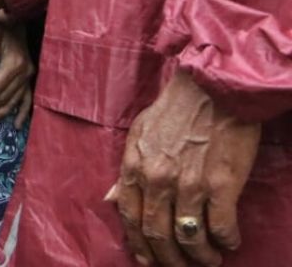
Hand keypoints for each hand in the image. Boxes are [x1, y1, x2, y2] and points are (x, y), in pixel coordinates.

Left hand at [106, 70, 260, 266]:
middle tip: (179, 266)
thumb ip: (125, 169)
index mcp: (134, 166)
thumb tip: (109, 199)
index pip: (129, 216)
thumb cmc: (175, 109)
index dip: (137, 244)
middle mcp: (157, 179)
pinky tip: (229, 242)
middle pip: (156, 233)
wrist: (212, 89)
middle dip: (168, 258)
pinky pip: (220, 227)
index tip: (147, 259)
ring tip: (208, 259)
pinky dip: (225, 241)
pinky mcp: (220, 185)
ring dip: (199, 256)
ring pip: (188, 237)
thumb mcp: (138, 134)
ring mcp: (189, 184)